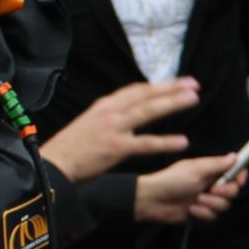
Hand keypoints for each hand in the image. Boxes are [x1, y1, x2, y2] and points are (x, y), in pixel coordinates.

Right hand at [40, 78, 200, 181]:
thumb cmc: (71, 148)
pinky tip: (182, 142)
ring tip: (193, 100)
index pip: (136, 90)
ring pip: (149, 111)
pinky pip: (146, 143)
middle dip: (172, 88)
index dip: (158, 85)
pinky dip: (165, 142)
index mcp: (104, 105)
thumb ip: (109, 116)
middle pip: (147, 94)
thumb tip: (125, 113)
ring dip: (173, 104)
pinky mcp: (116, 148)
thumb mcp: (89, 123)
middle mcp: (110, 111)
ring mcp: (114, 128)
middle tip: (194, 84)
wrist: (53, 164)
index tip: (177, 83)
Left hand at [135, 153, 244, 222]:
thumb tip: (235, 156)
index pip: (233, 172)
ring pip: (224, 206)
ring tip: (196, 200)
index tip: (240, 178)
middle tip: (212, 190)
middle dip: (224, 192)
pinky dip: (202, 213)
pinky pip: (212, 217)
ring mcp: (206, 199)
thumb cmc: (170, 181)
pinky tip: (191, 209)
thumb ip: (217, 164)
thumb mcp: (196, 169)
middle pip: (233, 191)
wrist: (153, 200)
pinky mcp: (200, 213)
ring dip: (210, 204)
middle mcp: (210, 184)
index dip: (240, 175)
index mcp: (210, 171)